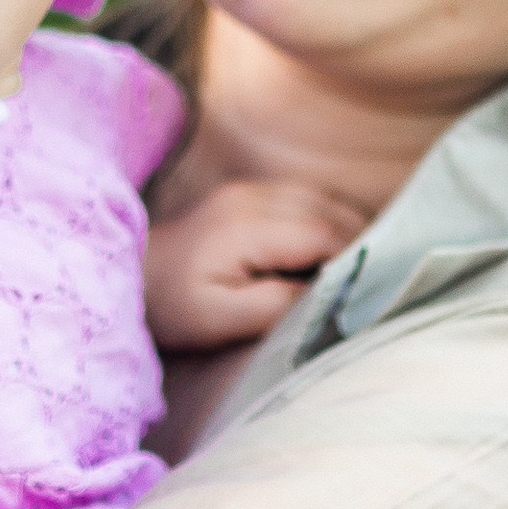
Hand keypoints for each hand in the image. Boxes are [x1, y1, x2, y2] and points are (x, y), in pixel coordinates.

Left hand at [143, 176, 370, 351]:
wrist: (130, 277)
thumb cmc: (172, 306)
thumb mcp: (220, 319)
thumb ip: (277, 304)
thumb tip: (327, 292)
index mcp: (248, 226)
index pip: (326, 233)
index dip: (357, 259)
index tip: (374, 289)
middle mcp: (254, 196)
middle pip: (333, 210)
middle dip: (360, 242)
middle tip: (377, 281)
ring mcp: (251, 190)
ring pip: (324, 200)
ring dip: (347, 230)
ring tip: (357, 270)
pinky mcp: (248, 194)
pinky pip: (305, 200)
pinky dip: (327, 222)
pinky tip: (329, 255)